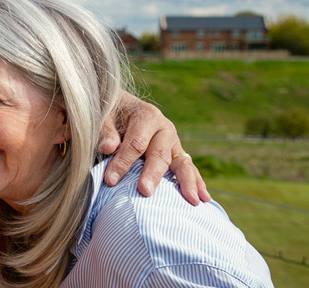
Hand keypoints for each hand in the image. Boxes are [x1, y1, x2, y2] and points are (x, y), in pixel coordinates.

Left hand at [97, 90, 210, 204]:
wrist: (122, 108)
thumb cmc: (111, 114)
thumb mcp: (103, 117)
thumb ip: (105, 131)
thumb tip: (108, 147)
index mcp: (147, 116)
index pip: (136, 143)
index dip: (123, 162)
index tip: (110, 181)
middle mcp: (164, 129)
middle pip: (159, 154)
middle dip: (152, 174)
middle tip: (145, 192)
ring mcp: (173, 143)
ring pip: (182, 163)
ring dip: (186, 182)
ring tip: (192, 201)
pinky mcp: (177, 154)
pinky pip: (188, 169)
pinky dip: (196, 183)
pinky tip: (204, 199)